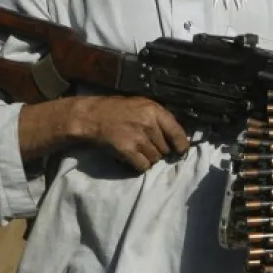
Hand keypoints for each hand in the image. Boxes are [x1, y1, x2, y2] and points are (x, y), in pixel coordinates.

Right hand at [73, 96, 190, 171]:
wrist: (91, 116)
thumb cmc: (116, 110)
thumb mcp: (141, 105)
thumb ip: (159, 118)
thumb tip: (178, 137)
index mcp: (155, 110)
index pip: (178, 133)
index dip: (182, 145)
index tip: (180, 150)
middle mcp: (149, 124)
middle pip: (166, 149)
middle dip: (158, 150)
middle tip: (146, 145)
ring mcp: (138, 138)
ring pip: (155, 159)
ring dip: (147, 158)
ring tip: (136, 150)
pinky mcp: (127, 151)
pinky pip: (143, 166)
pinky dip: (138, 166)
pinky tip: (131, 158)